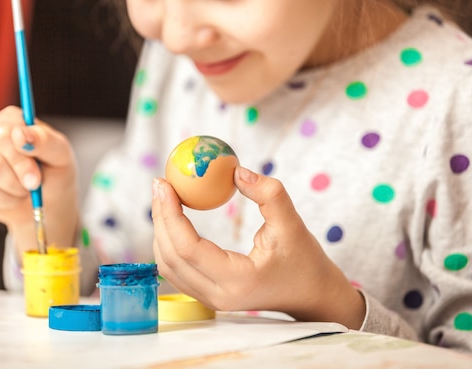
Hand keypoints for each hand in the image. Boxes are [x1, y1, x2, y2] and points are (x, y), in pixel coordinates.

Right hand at [0, 106, 79, 254]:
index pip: (3, 136)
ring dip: (8, 197)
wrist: (45, 197)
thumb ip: (44, 141)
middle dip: (17, 183)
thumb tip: (20, 133)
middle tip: (32, 186)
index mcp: (11, 118)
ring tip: (21, 191)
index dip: (21, 164)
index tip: (36, 179)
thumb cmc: (54, 170)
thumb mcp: (60, 155)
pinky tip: (6, 198)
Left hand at [151, 166, 365, 328]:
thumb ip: (268, 194)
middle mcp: (218, 296)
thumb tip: (235, 171)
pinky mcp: (208, 296)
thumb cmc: (304, 260)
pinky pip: (177, 271)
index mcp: (237, 280)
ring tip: (164, 198)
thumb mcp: (293, 223)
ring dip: (161, 231)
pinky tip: (173, 219)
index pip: (188, 248)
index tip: (164, 184)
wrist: (311, 294)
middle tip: (160, 185)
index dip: (169, 214)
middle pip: (171, 257)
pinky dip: (169, 243)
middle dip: (160, 218)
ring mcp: (211, 300)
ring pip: (168, 267)